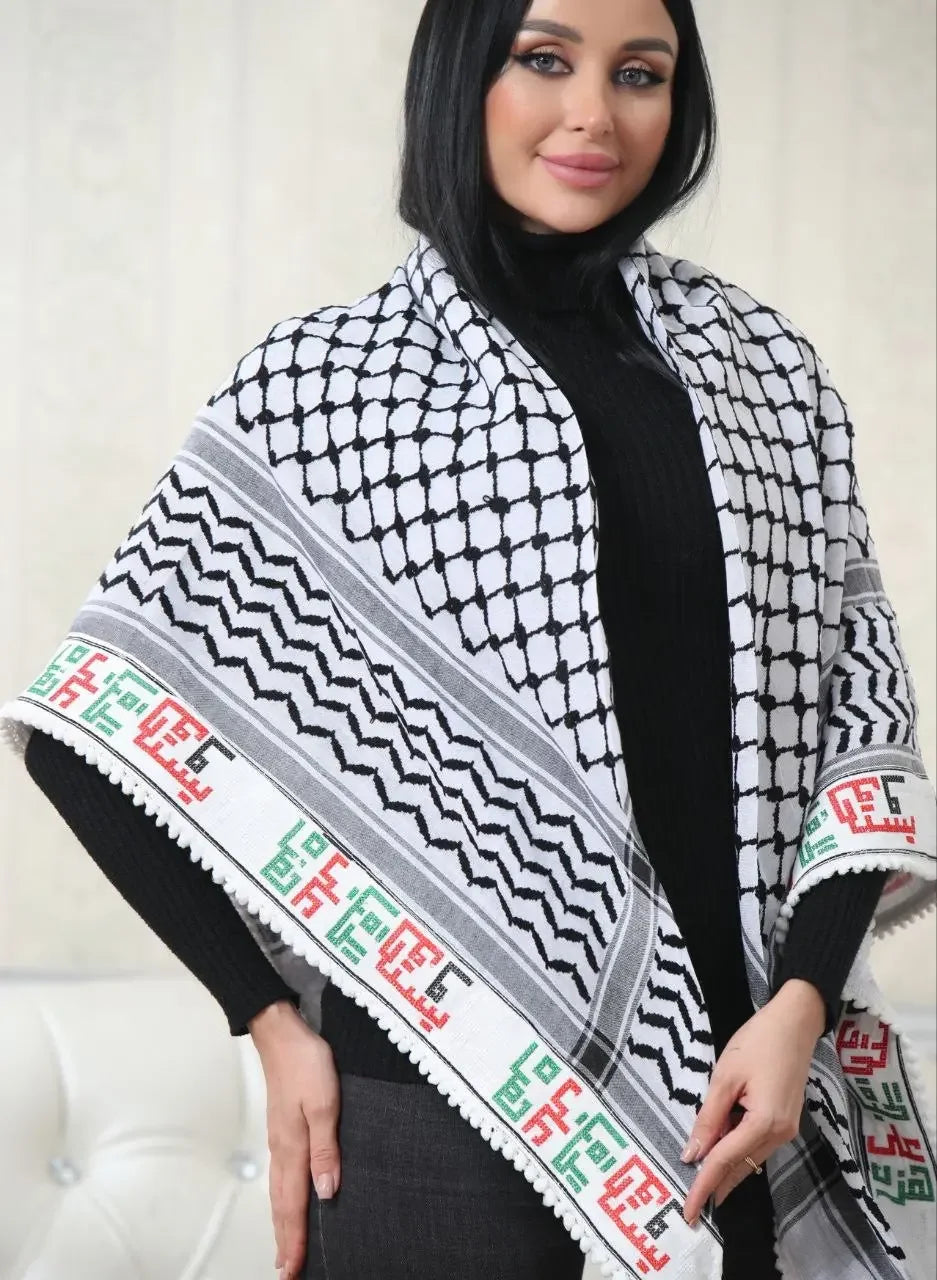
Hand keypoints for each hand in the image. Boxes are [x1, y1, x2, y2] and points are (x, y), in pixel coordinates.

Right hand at [249, 1000, 341, 1279]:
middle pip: (281, 1204)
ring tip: (284, 1246)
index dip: (294, 1239)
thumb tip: (326, 1191)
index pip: (293, 1204)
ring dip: (282, 1221)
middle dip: (284, 1239)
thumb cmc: (305, 1062)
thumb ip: (326, 1149)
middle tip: (286, 1272)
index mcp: (292, 1147)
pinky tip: (289, 1197)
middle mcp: (282, 1147)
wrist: (282, 1031)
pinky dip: (283, 1196)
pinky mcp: (283, 1126)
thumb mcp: (324, 1103)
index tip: (292, 1270)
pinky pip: (282, 1173)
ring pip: (279, 1190)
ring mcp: (280, 1137)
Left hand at [680, 979, 824, 1225]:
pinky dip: (737, 1150)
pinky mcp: (786, 1120)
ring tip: (700, 1182)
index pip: (724, 1161)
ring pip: (749, 1158)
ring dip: (726, 1167)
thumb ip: (709, 1117)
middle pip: (740, 1166)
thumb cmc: (758, 1041)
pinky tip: (720, 1150)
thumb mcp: (725, 1077)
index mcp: (764, 1123)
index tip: (688, 1211)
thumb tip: (693, 1153)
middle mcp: (780, 1133)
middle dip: (715, 1185)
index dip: (703, 1187)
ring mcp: (787, 1129)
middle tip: (692, 1208)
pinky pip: (757, 1144)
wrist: (795, 1021)